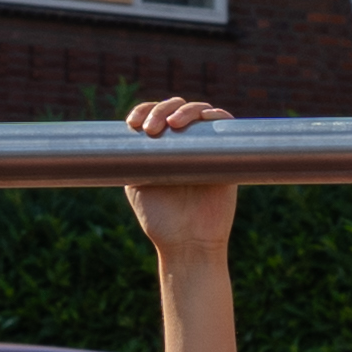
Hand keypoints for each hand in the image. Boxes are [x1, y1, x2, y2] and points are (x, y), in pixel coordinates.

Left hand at [122, 95, 235, 261]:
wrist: (188, 243)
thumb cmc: (161, 220)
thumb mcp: (136, 186)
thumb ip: (134, 160)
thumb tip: (126, 135)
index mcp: (161, 149)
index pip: (153, 116)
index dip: (144, 111)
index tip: (133, 124)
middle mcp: (184, 144)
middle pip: (175, 108)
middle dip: (161, 110)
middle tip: (152, 130)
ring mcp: (205, 148)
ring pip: (199, 112)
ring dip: (185, 111)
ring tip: (173, 125)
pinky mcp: (226, 155)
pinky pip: (225, 125)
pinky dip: (216, 115)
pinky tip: (204, 119)